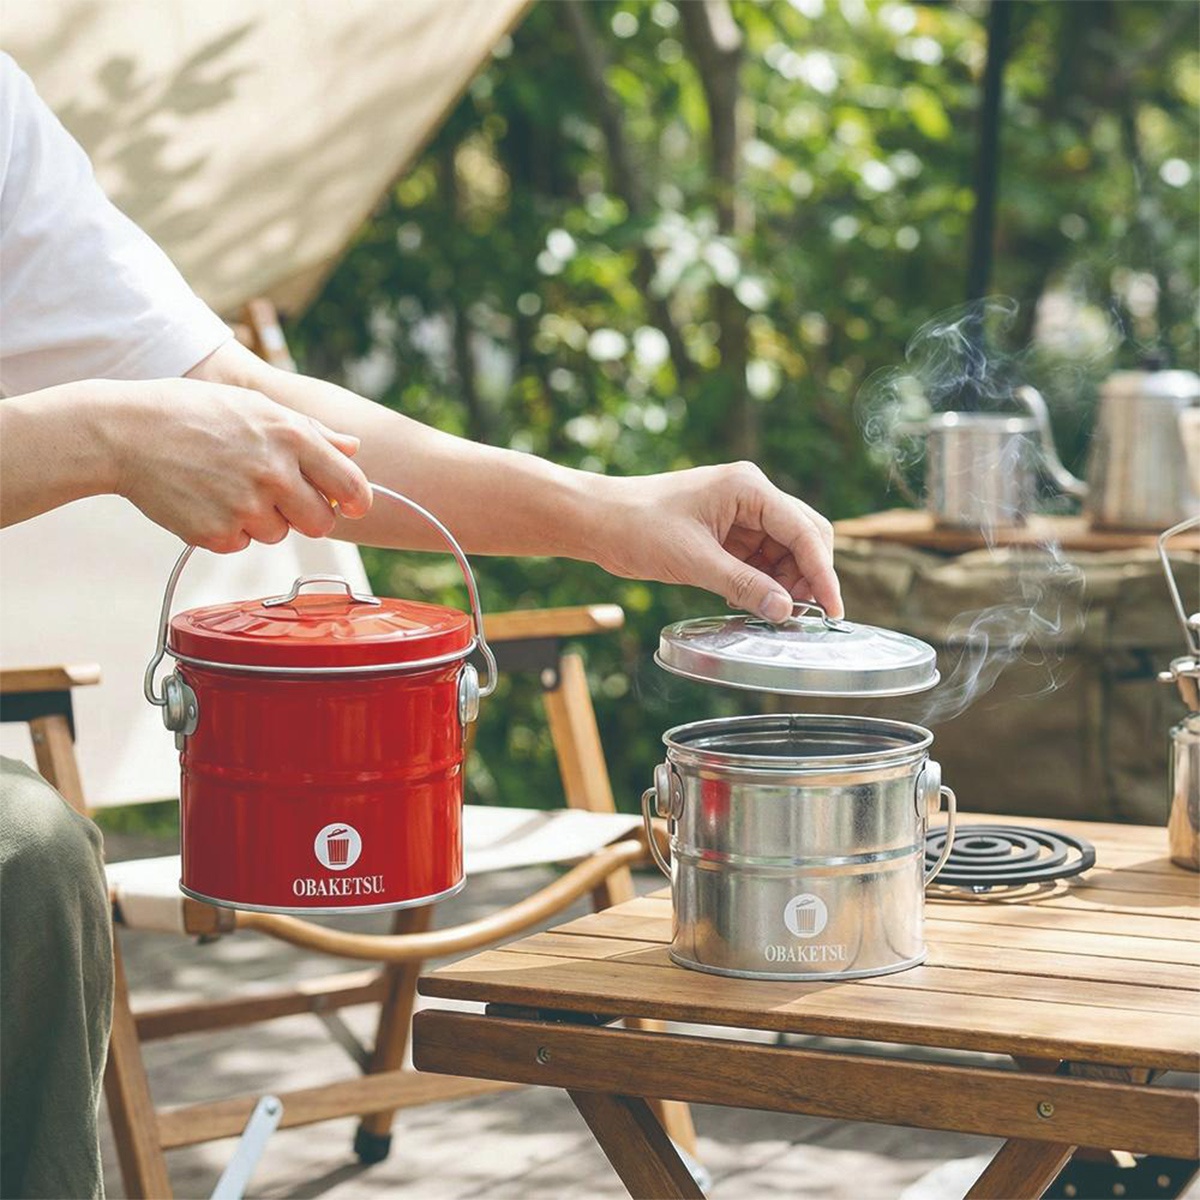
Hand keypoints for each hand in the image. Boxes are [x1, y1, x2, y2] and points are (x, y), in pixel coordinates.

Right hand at [105, 378, 372, 551]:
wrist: (125, 432)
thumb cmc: (193, 413)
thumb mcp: (256, 407)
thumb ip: (311, 432)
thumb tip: (353, 449)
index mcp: (291, 437)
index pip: (349, 486)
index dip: (356, 501)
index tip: (352, 506)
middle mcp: (274, 473)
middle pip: (321, 523)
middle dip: (307, 515)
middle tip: (280, 498)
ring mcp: (245, 506)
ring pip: (278, 535)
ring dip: (261, 520)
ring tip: (227, 486)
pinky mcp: (216, 533)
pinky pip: (241, 544)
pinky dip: (227, 529)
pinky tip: (205, 499)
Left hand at [593, 462, 841, 620]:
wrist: (597, 520)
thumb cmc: (637, 527)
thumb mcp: (693, 561)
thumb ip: (744, 586)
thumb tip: (786, 610)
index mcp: (749, 488)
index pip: (804, 531)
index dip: (823, 573)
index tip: (832, 610)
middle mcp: (751, 496)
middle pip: (805, 536)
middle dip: (809, 576)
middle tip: (806, 617)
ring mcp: (739, 513)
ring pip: (785, 550)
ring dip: (787, 582)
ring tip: (777, 614)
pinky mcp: (726, 532)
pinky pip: (760, 558)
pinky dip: (764, 582)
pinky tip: (756, 603)